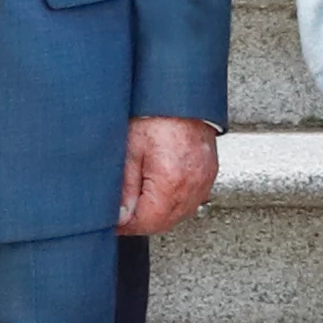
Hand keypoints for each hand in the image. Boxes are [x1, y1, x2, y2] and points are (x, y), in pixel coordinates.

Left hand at [119, 117, 221, 235]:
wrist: (179, 97)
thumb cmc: (154, 117)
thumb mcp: (128, 151)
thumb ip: (125, 189)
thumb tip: (120, 216)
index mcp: (170, 181)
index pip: (148, 222)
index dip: (127, 226)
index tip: (114, 223)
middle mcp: (192, 185)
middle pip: (165, 222)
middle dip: (141, 223)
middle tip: (122, 216)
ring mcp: (204, 181)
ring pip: (179, 214)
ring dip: (158, 215)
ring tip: (138, 204)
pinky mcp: (208, 174)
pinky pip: (191, 201)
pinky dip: (174, 203)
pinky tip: (160, 194)